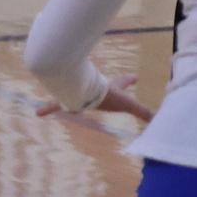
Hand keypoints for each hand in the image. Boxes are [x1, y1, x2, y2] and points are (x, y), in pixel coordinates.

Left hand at [37, 74, 152, 123]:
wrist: (87, 92)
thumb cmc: (108, 96)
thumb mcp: (128, 104)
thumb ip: (143, 112)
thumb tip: (157, 118)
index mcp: (112, 89)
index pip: (124, 82)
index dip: (129, 80)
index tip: (135, 77)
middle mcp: (97, 89)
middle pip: (103, 86)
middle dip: (106, 86)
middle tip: (107, 87)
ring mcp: (82, 93)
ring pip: (80, 93)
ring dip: (77, 96)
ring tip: (73, 100)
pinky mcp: (68, 100)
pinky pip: (55, 104)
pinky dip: (48, 108)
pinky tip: (38, 113)